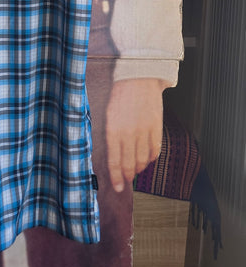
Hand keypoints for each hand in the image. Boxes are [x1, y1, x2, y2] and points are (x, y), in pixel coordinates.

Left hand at [105, 78, 166, 192]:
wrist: (137, 78)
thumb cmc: (120, 96)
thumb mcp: (109, 116)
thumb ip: (111, 137)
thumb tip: (113, 158)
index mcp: (113, 130)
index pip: (115, 162)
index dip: (116, 178)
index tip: (118, 188)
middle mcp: (128, 133)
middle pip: (129, 165)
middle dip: (127, 177)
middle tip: (125, 181)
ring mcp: (143, 131)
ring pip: (142, 160)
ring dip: (138, 169)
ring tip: (135, 169)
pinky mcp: (156, 128)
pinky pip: (154, 151)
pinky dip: (150, 158)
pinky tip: (146, 159)